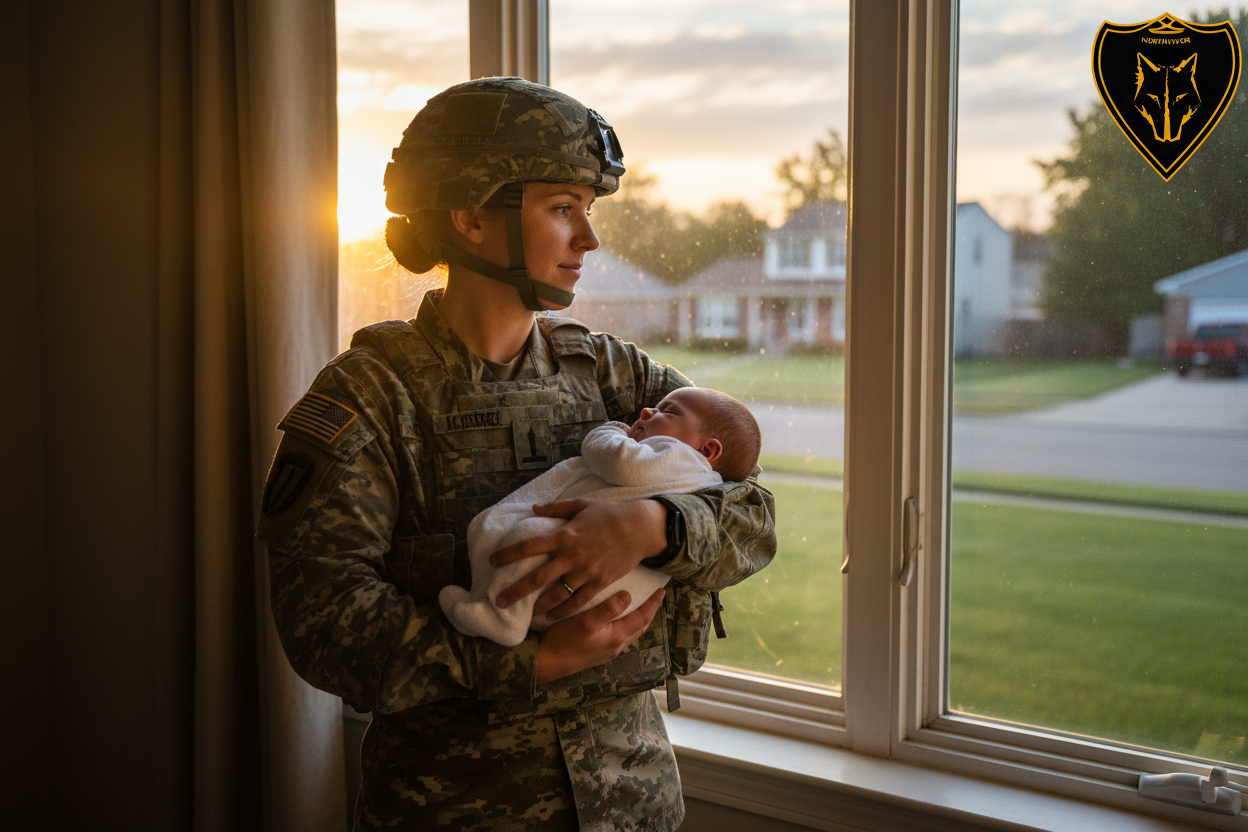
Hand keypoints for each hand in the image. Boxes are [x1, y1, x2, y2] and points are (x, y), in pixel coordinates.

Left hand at [489, 498, 666, 620]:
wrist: (640, 528)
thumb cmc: (609, 514)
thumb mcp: (581, 505)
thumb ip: (556, 509)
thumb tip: (533, 508)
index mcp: (565, 536)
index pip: (529, 546)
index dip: (508, 554)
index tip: (492, 561)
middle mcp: (572, 556)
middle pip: (537, 578)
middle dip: (515, 591)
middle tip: (499, 601)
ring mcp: (586, 572)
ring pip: (556, 595)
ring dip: (538, 607)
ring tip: (526, 614)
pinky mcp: (600, 583)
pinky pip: (577, 602)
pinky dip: (563, 611)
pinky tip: (552, 617)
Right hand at [535, 588, 665, 684]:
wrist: (545, 664)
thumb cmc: (563, 641)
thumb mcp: (585, 621)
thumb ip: (608, 609)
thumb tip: (628, 596)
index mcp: (616, 637)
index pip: (641, 618)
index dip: (652, 604)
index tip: (662, 591)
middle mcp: (615, 646)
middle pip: (639, 627)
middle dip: (649, 612)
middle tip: (656, 598)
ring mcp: (606, 652)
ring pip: (630, 633)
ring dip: (638, 620)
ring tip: (641, 607)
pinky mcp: (597, 654)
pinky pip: (620, 637)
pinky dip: (626, 626)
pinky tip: (618, 622)